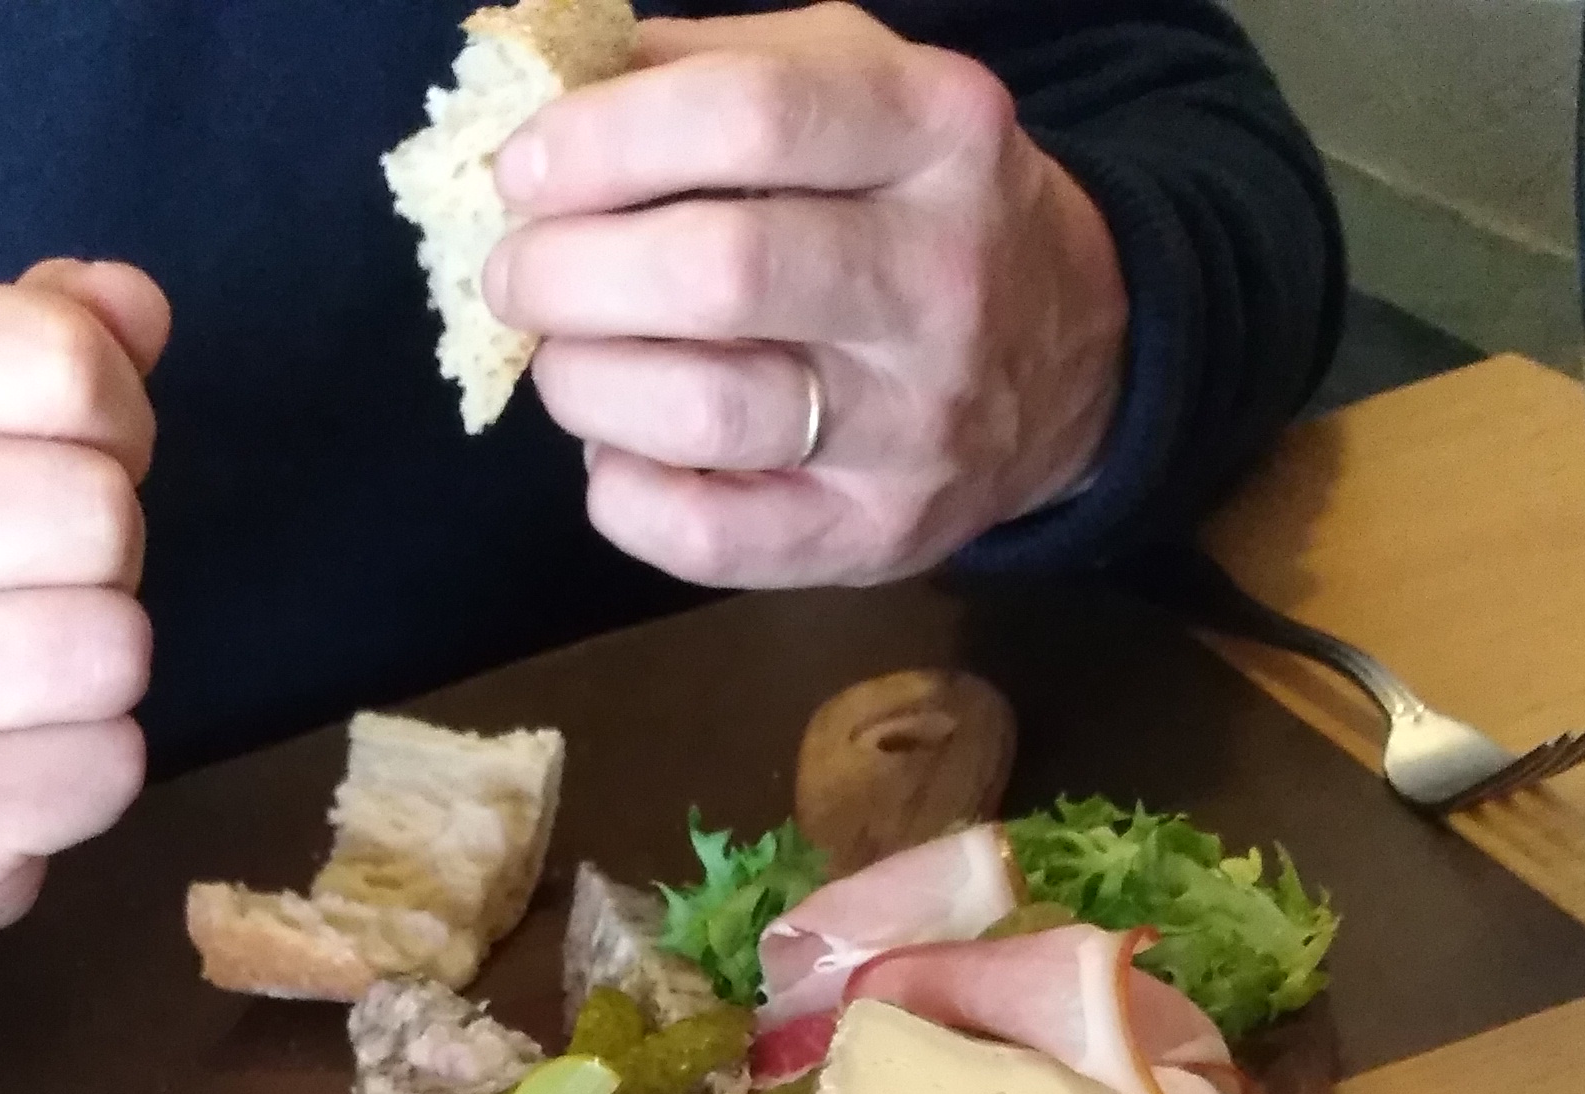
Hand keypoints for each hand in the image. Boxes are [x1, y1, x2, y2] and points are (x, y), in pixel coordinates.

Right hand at [0, 258, 169, 949]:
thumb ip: (20, 343)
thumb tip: (133, 307)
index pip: (60, 362)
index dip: (111, 415)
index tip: (67, 456)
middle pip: (101, 512)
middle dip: (98, 558)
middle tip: (26, 589)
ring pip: (114, 647)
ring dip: (92, 673)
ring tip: (9, 680)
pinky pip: (110, 765)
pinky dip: (79, 773)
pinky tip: (3, 762)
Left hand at [487, 3, 1127, 589]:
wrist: (1068, 355)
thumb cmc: (909, 201)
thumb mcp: (853, 81)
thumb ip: (710, 66)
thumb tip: (539, 83)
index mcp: (935, 129)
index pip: (748, 116)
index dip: (602, 142)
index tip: (523, 171)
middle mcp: (938, 277)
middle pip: (718, 272)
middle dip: (570, 273)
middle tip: (517, 276)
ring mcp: (914, 422)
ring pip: (707, 410)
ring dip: (585, 384)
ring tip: (562, 360)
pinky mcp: (877, 534)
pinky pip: (711, 535)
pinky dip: (623, 494)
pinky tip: (614, 453)